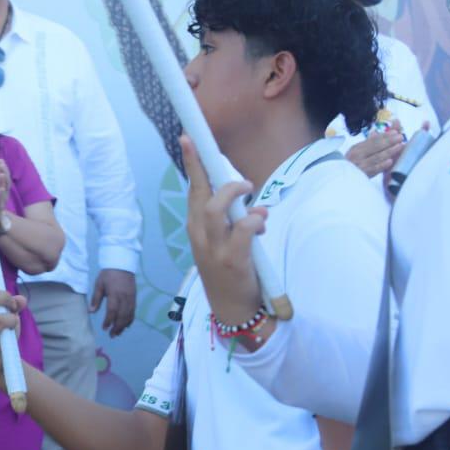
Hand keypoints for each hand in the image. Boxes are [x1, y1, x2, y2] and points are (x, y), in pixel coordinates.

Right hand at [0, 235, 27, 387]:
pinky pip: (1, 319)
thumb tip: (21, 300)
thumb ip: (13, 303)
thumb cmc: (2, 335)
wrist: (1, 364)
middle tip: (14, 305)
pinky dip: (12, 321)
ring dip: (7, 304)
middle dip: (4, 294)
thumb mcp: (9, 314)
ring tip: (12, 315)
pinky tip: (11, 329)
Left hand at [90, 268, 137, 336]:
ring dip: (124, 326)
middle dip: (117, 327)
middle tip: (112, 335)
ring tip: (118, 333)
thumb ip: (96, 298)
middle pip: (122, 315)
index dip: (109, 320)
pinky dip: (130, 320)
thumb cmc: (108, 274)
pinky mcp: (134, 297)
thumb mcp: (99, 284)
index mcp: (115, 294)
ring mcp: (131, 298)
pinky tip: (126, 326)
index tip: (104, 328)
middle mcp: (125, 297)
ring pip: (129, 315)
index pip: (112, 310)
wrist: (122, 264)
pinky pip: (133, 311)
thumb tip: (91, 311)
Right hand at [182, 133, 266, 326]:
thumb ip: (236, 222)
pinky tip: (260, 222)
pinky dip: (253, 220)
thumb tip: (257, 208)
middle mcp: (200, 236)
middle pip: (198, 193)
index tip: (189, 139)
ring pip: (215, 209)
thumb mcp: (225, 243)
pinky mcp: (231, 260)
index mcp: (197, 228)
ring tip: (249, 189)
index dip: (192, 163)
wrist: (232, 310)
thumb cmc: (230, 273)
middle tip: (214, 150)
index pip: (193, 190)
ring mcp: (213, 249)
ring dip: (233, 193)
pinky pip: (241, 230)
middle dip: (203, 167)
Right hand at [346, 124, 405, 177]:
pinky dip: (382, 165)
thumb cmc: (352, 165)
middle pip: (375, 146)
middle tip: (400, 137)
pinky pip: (373, 170)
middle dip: (389, 141)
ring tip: (400, 146)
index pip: (373, 140)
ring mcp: (359, 165)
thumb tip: (376, 132)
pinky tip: (390, 161)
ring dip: (389, 151)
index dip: (385, 135)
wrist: (340, 181)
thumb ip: (368, 143)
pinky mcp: (362, 175)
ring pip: (376, 157)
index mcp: (357, 148)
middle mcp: (357, 155)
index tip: (395, 132)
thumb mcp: (358, 152)